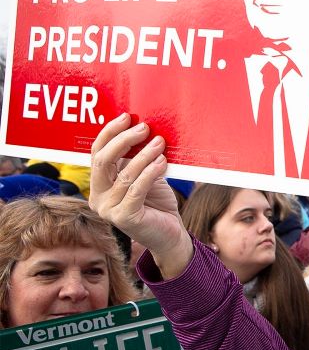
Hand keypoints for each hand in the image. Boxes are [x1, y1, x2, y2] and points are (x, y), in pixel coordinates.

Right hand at [89, 114, 193, 277]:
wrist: (171, 233)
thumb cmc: (157, 202)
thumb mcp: (145, 174)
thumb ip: (137, 158)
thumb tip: (141, 128)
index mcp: (98, 185)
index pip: (96, 153)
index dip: (110, 133)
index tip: (127, 117)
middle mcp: (96, 198)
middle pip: (102, 161)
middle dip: (124, 140)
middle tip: (145, 127)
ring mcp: (108, 210)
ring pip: (123, 174)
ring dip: (143, 155)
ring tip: (160, 143)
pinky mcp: (124, 218)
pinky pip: (136, 189)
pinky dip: (149, 172)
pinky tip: (162, 162)